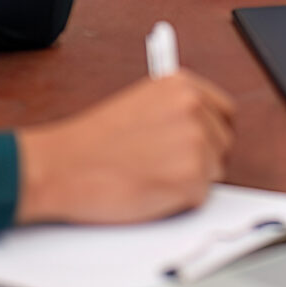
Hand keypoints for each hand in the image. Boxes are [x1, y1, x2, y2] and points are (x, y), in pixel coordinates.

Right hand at [15, 71, 236, 223]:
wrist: (61, 167)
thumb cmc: (90, 142)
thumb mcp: (138, 105)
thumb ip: (173, 110)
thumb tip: (202, 126)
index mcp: (182, 85)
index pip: (224, 112)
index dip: (210, 133)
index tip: (198, 146)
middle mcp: (194, 107)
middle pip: (223, 143)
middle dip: (201, 159)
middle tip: (163, 167)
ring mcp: (196, 142)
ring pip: (213, 172)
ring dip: (188, 181)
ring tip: (149, 176)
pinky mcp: (191, 178)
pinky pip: (199, 197)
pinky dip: (178, 202)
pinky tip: (148, 191)